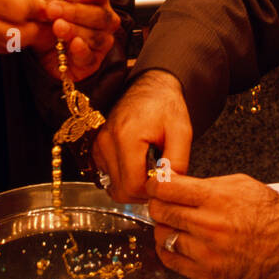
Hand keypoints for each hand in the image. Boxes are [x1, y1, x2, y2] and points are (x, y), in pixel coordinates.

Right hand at [0, 0, 46, 61]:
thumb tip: (42, 9)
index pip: (20, 9)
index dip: (38, 11)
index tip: (46, 9)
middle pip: (19, 35)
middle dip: (35, 29)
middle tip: (41, 22)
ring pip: (11, 46)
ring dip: (21, 37)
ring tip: (20, 23)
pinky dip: (5, 42)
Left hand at [33, 0, 119, 82]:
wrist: (42, 56)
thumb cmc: (47, 26)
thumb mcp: (43, 11)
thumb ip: (45, 4)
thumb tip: (45, 5)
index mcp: (95, 1)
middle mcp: (104, 20)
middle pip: (100, 14)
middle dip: (75, 12)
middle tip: (54, 11)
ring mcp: (102, 42)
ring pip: (95, 36)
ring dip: (75, 30)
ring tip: (58, 27)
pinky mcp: (93, 62)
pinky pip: (90, 56)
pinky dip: (82, 50)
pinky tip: (74, 44)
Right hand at [92, 70, 191, 202]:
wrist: (150, 86)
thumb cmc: (166, 106)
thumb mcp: (181, 130)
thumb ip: (178, 161)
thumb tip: (168, 188)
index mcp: (126, 136)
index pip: (132, 186)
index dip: (151, 192)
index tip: (164, 182)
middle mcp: (106, 141)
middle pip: (120, 191)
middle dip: (142, 192)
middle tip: (159, 177)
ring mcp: (98, 145)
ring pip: (113, 186)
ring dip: (133, 185)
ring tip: (150, 168)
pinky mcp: (96, 148)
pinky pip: (108, 177)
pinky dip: (124, 178)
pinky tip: (138, 165)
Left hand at [146, 173, 278, 278]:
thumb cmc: (274, 217)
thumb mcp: (243, 185)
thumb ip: (209, 184)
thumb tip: (180, 184)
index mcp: (217, 198)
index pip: (167, 188)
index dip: (155, 185)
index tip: (155, 186)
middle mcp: (209, 225)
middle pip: (160, 212)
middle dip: (157, 206)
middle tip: (162, 204)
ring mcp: (208, 252)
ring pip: (163, 237)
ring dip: (164, 229)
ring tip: (173, 225)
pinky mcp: (209, 275)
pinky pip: (172, 262)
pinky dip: (168, 251)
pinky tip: (176, 244)